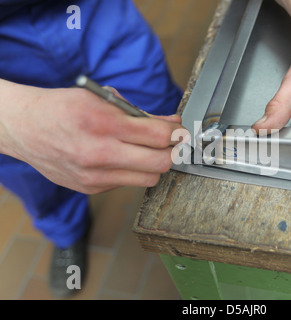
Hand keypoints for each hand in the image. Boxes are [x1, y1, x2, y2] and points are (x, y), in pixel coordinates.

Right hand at [0, 80, 184, 193]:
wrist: (24, 127)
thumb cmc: (63, 108)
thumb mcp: (101, 98)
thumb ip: (139, 112)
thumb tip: (170, 123)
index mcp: (103, 123)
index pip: (158, 136)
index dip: (176, 133)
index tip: (179, 131)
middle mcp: (99, 153)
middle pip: (160, 163)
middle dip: (173, 152)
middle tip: (173, 144)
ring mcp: (95, 175)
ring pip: (148, 178)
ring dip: (155, 165)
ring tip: (149, 151)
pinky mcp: (90, 188)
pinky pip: (127, 183)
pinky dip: (132, 171)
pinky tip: (123, 158)